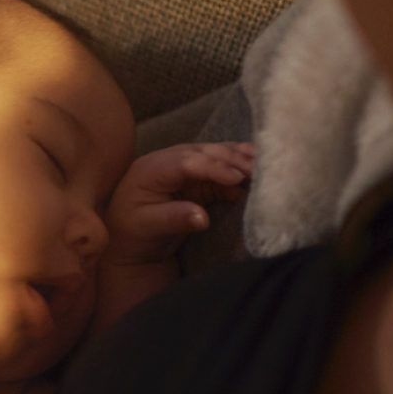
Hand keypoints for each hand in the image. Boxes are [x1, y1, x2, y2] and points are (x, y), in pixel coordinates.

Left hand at [106, 142, 252, 266]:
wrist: (128, 241)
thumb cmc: (132, 234)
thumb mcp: (147, 228)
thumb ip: (174, 219)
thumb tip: (202, 218)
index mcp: (150, 169)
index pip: (185, 161)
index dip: (213, 166)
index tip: (237, 177)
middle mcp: (167, 161)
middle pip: (203, 152)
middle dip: (232, 159)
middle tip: (260, 169)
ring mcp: (182, 167)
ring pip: (214, 155)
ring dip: (239, 159)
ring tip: (264, 166)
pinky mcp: (195, 178)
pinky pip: (219, 169)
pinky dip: (237, 170)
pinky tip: (254, 175)